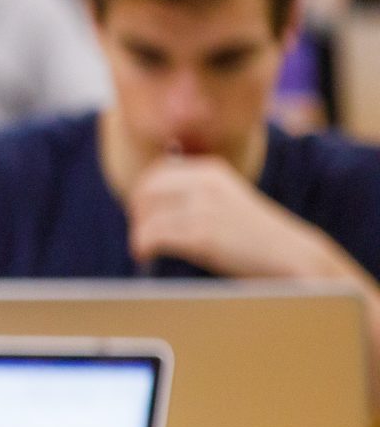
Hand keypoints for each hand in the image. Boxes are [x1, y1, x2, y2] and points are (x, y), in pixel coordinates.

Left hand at [126, 154, 333, 278]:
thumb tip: (143, 199)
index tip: (142, 214)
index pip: (157, 173)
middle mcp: (206, 184)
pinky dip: (143, 247)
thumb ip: (192, 194)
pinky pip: (153, 236)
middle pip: (146, 192)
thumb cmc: (252, 235)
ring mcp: (204, 209)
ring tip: (144, 250)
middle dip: (138, 214)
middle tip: (142, 235)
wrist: (290, 256)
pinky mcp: (202, 235)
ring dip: (139, 235)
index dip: (142, 194)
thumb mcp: (224, 201)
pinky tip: (146, 256)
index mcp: (211, 171)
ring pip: (147, 217)